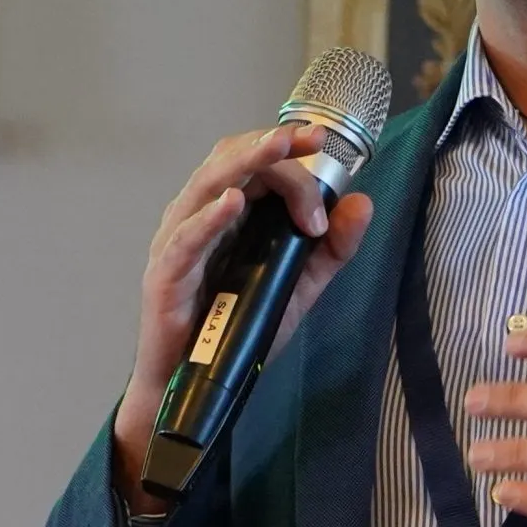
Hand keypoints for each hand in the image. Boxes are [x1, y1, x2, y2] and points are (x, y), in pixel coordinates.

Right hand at [112, 124, 375, 500]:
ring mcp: (177, 242)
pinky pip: (186, 240)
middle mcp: (198, 216)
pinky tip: (232, 203)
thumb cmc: (236, 330)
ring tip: (278, 148)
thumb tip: (362, 203)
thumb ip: (331, 250)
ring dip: (245, 163)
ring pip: (207, 186)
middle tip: (310, 140)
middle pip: (231, 161)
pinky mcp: (164, 276)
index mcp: (227, 212)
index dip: (289, 150)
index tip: (324, 145)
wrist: (192, 386)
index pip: (254, 162)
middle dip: (272, 146)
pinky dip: (208, 219)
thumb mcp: (300, 287)